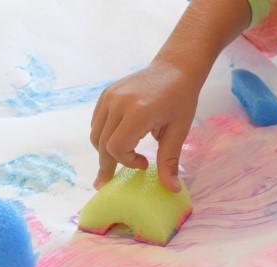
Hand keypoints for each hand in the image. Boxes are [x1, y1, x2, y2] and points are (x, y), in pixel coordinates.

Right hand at [90, 60, 200, 191]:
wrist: (175, 67)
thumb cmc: (181, 99)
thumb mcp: (179, 131)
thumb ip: (169, 160)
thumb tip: (171, 189)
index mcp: (138, 112)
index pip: (116, 147)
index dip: (127, 162)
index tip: (145, 163)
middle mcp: (118, 103)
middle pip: (102, 144)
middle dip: (108, 164)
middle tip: (110, 180)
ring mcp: (109, 96)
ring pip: (95, 134)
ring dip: (105, 151)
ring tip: (120, 159)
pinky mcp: (106, 94)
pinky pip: (96, 122)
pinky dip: (103, 136)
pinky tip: (118, 140)